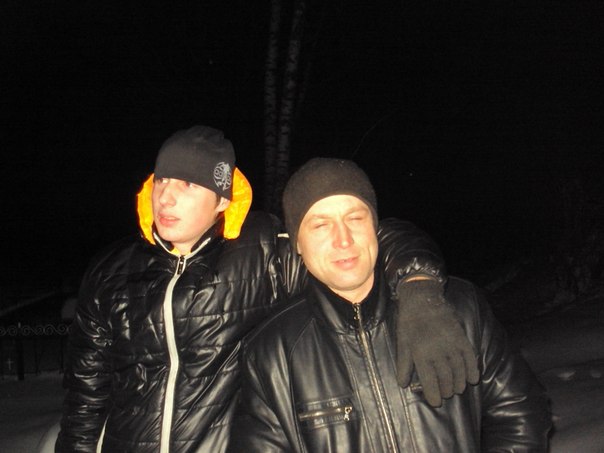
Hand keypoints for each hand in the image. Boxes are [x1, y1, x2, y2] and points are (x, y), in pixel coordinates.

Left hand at [395, 279, 478, 406]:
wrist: (422, 298)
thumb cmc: (409, 322)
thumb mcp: (402, 343)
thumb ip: (403, 365)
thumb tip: (403, 384)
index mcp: (421, 354)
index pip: (430, 382)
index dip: (433, 395)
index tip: (436, 402)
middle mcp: (438, 351)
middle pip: (446, 379)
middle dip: (447, 390)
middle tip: (446, 395)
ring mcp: (451, 344)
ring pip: (459, 371)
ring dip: (459, 383)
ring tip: (457, 389)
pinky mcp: (461, 337)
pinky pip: (470, 358)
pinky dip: (472, 370)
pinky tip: (472, 379)